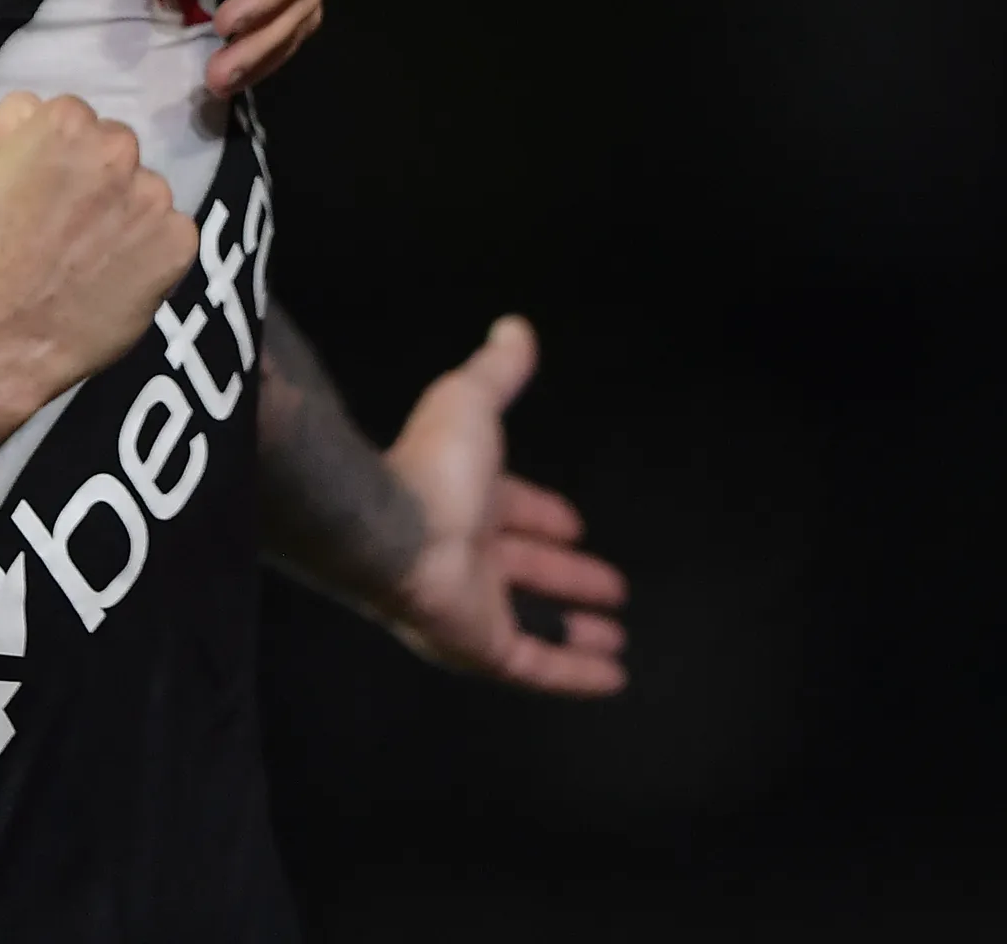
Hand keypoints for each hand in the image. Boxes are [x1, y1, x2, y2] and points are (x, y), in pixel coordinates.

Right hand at [0, 93, 200, 419]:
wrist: (1, 339)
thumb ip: (7, 122)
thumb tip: (40, 110)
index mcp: (67, 122)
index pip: (79, 121)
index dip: (61, 159)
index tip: (48, 192)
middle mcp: (119, 149)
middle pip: (118, 151)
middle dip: (99, 180)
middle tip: (70, 226)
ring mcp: (154, 196)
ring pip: (146, 194)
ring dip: (127, 216)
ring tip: (92, 258)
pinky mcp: (179, 243)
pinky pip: (171, 235)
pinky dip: (151, 254)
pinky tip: (117, 278)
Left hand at [380, 316, 627, 695]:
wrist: (388, 525)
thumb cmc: (431, 467)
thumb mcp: (470, 403)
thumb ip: (496, 372)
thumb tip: (515, 327)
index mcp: (464, 502)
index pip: (511, 512)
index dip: (541, 516)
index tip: (575, 523)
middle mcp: (466, 555)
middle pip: (525, 569)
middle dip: (565, 575)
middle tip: (611, 585)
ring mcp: (473, 606)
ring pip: (532, 623)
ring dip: (575, 631)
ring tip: (617, 637)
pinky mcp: (482, 647)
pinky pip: (535, 666)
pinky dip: (574, 674)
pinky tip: (613, 678)